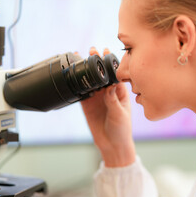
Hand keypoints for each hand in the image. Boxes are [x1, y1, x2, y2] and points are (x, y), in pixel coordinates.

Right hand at [81, 47, 135, 166]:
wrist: (112, 145)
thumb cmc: (122, 130)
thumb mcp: (120, 114)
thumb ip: (113, 100)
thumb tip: (109, 86)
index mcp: (119, 92)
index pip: (115, 74)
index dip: (111, 62)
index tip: (107, 51)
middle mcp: (108, 93)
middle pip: (101, 74)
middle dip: (97, 62)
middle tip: (92, 50)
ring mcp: (97, 98)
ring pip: (90, 80)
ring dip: (86, 69)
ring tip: (81, 57)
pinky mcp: (87, 105)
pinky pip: (81, 92)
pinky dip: (77, 83)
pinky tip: (73, 74)